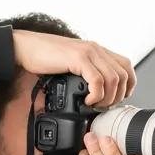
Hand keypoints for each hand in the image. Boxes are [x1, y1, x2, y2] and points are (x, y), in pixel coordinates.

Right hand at [11, 30, 135, 107]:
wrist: (25, 48)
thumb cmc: (45, 57)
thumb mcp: (73, 64)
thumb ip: (87, 72)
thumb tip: (98, 93)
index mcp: (97, 50)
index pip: (126, 66)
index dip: (128, 85)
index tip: (118, 98)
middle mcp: (96, 49)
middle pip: (123, 75)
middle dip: (117, 96)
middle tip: (103, 106)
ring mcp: (89, 52)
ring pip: (114, 79)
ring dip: (107, 98)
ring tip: (95, 104)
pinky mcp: (78, 58)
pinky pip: (98, 80)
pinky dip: (96, 95)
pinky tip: (87, 100)